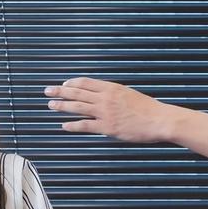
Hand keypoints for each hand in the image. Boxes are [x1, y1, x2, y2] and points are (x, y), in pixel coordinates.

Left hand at [45, 77, 176, 142]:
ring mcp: (105, 112)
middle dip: (60, 92)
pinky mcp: (107, 127)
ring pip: (77, 107)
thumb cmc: (148, 108)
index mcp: (111, 88)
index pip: (85, 82)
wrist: (159, 119)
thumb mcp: (129, 94)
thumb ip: (114, 94)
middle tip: (48, 92)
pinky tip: (64, 125)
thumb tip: (103, 96)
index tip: (63, 85)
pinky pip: (85, 125)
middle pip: (77, 92)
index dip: (72, 83)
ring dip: (62, 106)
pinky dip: (73, 125)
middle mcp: (105, 98)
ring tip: (51, 106)